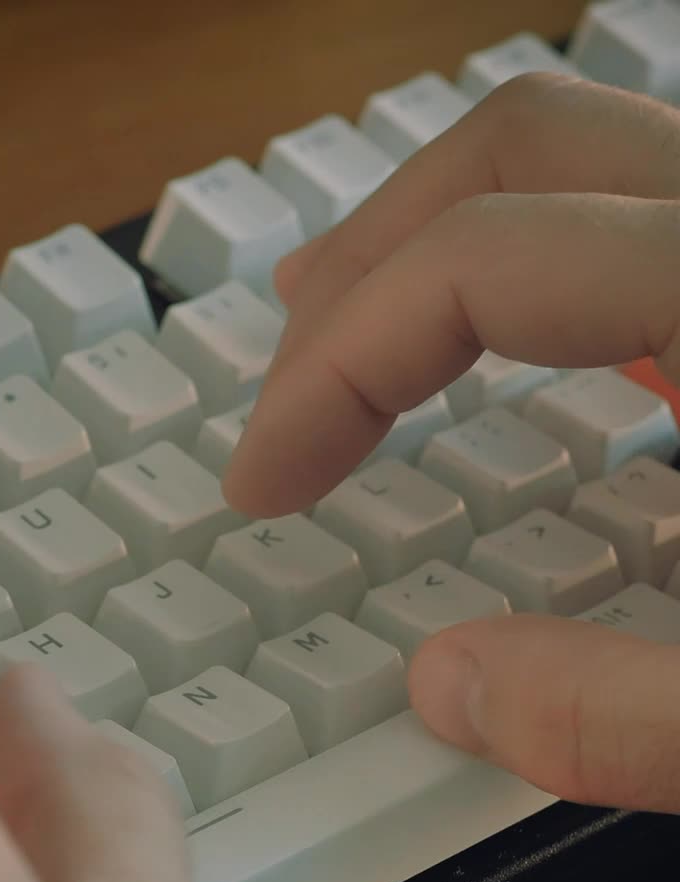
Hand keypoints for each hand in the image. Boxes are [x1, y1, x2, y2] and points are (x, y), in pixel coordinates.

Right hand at [223, 74, 679, 813]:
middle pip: (520, 150)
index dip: (336, 369)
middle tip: (282, 386)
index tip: (265, 482)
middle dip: (366, 264)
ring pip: (576, 163)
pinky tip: (505, 353)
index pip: (486, 261)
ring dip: (440, 235)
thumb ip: (618, 716)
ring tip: (349, 332)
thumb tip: (454, 693)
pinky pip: (629, 227)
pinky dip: (535, 271)